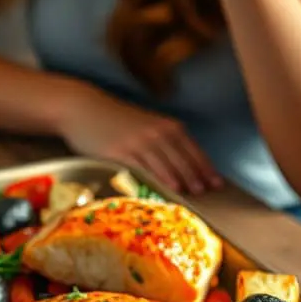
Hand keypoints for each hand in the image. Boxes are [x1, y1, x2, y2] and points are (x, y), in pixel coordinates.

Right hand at [60, 84, 222, 195]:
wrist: (83, 108)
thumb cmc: (114, 119)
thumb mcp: (144, 125)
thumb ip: (161, 140)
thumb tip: (179, 164)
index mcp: (165, 126)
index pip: (192, 149)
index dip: (206, 166)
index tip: (217, 182)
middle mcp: (156, 133)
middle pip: (183, 157)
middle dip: (199, 175)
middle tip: (210, 192)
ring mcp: (139, 142)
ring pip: (168, 163)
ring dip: (183, 178)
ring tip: (195, 193)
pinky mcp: (121, 152)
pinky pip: (145, 168)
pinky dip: (160, 178)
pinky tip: (170, 188)